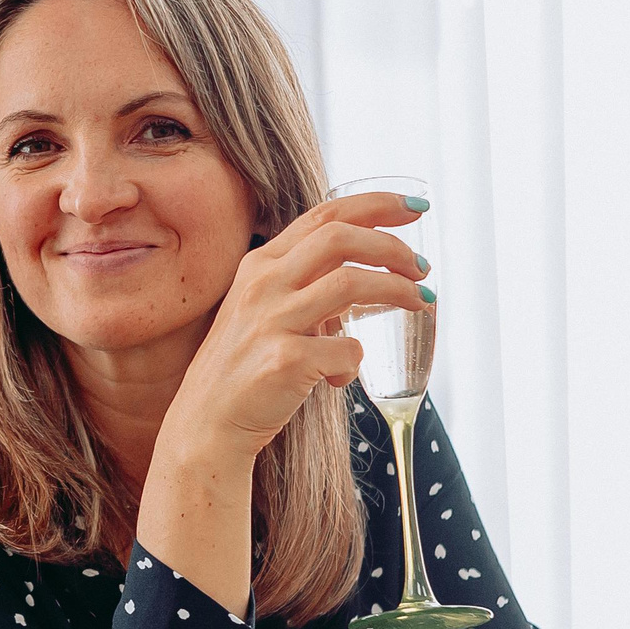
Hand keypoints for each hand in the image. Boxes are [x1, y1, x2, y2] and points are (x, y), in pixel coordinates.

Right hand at [166, 191, 431, 463]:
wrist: (207, 423)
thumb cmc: (245, 367)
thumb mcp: (264, 310)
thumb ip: (305, 286)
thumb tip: (367, 276)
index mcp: (261, 264)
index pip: (325, 215)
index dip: (376, 205)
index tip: (414, 208)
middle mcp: (263, 284)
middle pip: (340, 237)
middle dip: (392, 244)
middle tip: (422, 266)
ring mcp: (271, 321)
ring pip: (352, 283)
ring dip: (397, 290)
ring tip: (421, 303)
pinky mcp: (285, 361)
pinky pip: (347, 349)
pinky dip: (355, 361)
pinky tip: (342, 376)